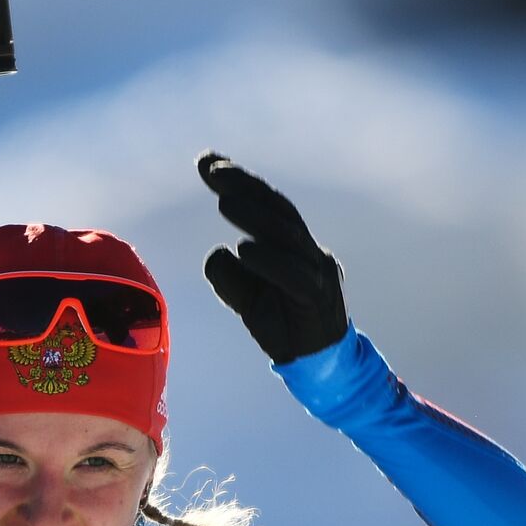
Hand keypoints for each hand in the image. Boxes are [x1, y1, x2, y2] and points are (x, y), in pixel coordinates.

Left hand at [197, 151, 348, 363]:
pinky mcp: (318, 300)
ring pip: (287, 236)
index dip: (240, 181)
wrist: (317, 365)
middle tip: (213, 168)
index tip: (207, 160)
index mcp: (294, 245)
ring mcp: (318, 273)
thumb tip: (219, 251)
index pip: (267, 205)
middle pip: (278, 210)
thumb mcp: (246, 300)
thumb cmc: (282, 325)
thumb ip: (228, 277)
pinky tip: (245, 249)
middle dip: (245, 185)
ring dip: (254, 216)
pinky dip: (270, 261)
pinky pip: (295, 276)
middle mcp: (310, 251)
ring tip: (224, 201)